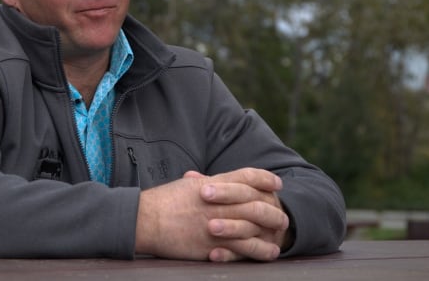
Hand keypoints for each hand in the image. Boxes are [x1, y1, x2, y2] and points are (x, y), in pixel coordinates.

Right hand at [135, 168, 288, 261]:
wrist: (145, 220)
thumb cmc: (161, 202)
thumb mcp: (185, 186)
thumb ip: (201, 184)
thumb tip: (206, 180)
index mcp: (212, 185)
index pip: (246, 176)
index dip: (265, 178)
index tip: (277, 182)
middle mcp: (218, 203)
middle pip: (256, 202)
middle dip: (273, 208)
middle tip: (284, 214)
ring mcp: (216, 224)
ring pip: (253, 227)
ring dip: (271, 231)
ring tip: (280, 236)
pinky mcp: (212, 244)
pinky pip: (242, 249)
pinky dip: (259, 251)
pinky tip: (269, 252)